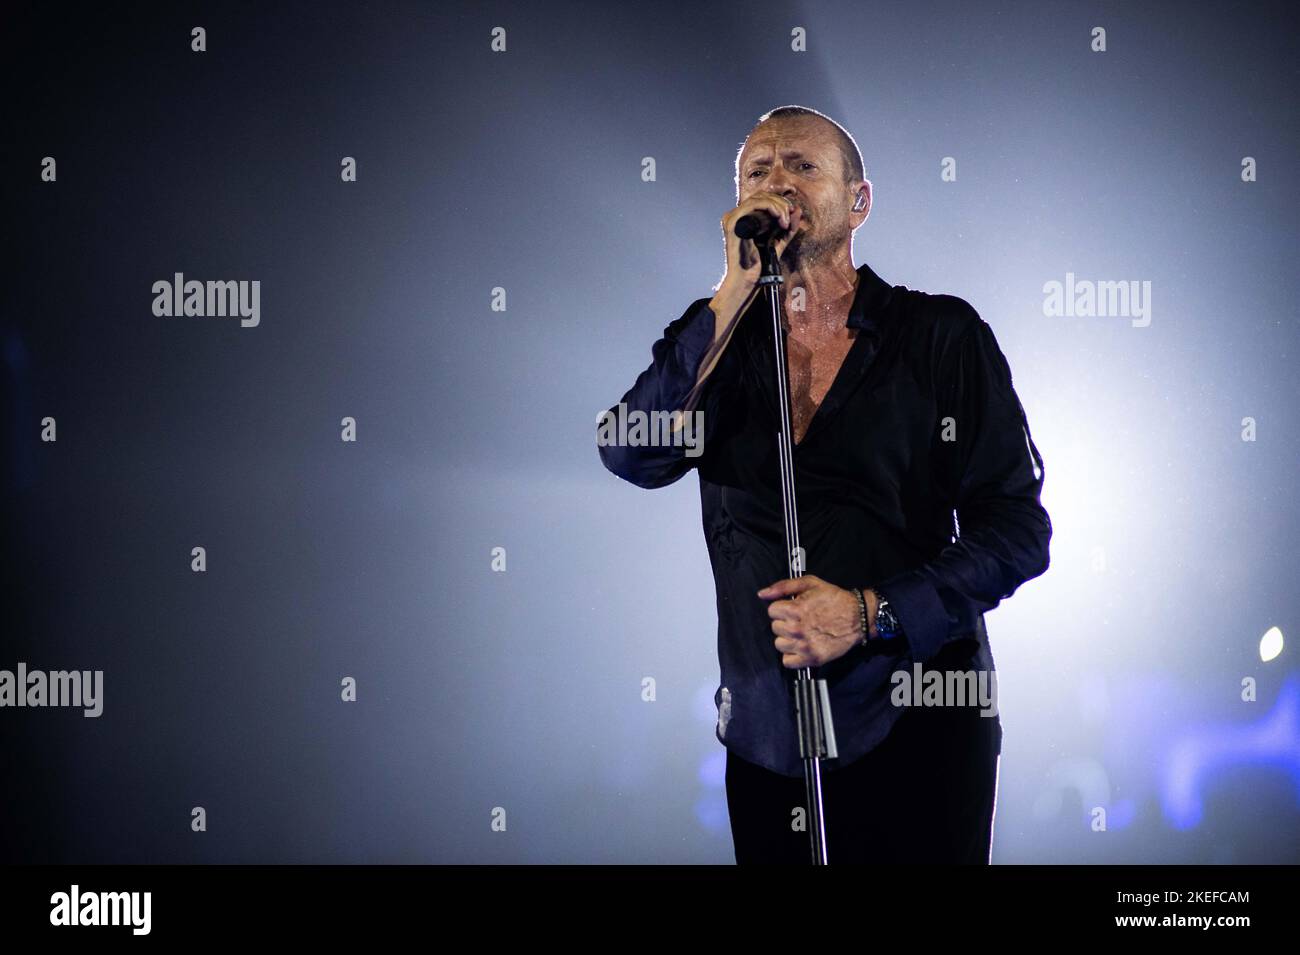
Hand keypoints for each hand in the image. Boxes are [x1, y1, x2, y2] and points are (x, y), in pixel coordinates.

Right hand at [718, 194, 803, 295]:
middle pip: (762, 196)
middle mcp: (736, 215)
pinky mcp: (733, 221)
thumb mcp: (778, 242)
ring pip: (759, 198)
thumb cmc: (760, 264)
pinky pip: (754, 204)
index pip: (763, 200)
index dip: (780, 203)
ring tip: (785, 223)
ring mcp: (733, 217)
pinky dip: (771, 208)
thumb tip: (798, 209)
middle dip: (781, 204)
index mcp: (743, 219)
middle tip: (790, 218)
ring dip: (778, 207)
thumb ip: (788, 227)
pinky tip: (780, 220)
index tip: (792, 215)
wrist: (747, 279)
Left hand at [757, 575, 875, 668]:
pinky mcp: (812, 659)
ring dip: (787, 639)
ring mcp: (804, 646)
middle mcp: (797, 629)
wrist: (858, 617)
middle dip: (785, 622)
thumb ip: (783, 587)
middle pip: (774, 628)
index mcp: (795, 610)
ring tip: (801, 633)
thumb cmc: (833, 598)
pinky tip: (801, 646)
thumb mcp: (809, 583)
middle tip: (799, 620)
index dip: (782, 608)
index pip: (772, 611)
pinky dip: (792, 655)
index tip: (793, 609)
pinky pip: (787, 662)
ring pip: (779, 644)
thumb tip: (762, 594)